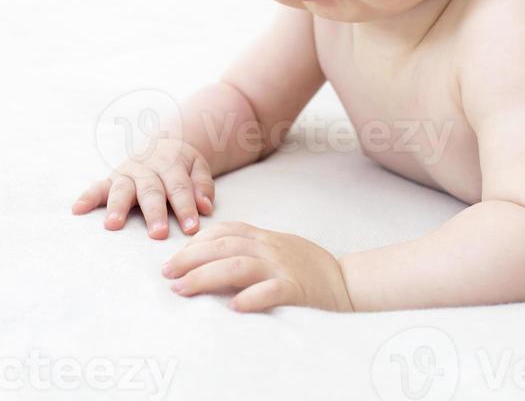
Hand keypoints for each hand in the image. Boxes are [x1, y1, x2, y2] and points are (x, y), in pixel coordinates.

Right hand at [70, 137, 214, 239]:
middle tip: (158, 233)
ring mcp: (127, 174)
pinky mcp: (110, 180)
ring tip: (113, 224)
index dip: (186, 207)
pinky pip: (97, 188)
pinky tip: (77, 209)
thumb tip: (205, 207)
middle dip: (154, 212)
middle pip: (151, 191)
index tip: (192, 228)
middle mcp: (147, 169)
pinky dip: (87, 197)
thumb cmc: (182, 165)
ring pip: (122, 189)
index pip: (180, 187)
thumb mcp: (198, 167)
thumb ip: (203, 185)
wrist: (163, 143)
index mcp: (171, 165)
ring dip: (117, 206)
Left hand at [161, 220, 353, 312]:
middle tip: (167, 274)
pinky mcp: (296, 289)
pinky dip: (252, 297)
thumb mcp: (276, 249)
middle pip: (224, 246)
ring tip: (183, 289)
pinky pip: (272, 291)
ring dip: (206, 276)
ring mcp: (283, 268)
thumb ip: (249, 248)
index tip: (174, 256)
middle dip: (191, 259)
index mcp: (265, 238)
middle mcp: (270, 248)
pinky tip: (234, 306)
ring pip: (239, 265)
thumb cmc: (306, 267)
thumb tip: (209, 257)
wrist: (345, 281)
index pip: (226, 230)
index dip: (197, 241)